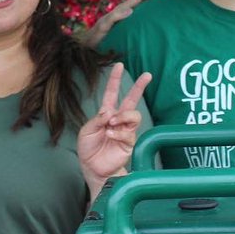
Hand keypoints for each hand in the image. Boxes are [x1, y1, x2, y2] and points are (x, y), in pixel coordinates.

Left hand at [78, 63, 151, 195]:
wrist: (93, 168)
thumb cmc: (88, 149)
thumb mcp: (87, 131)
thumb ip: (97, 119)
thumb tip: (109, 112)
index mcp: (106, 113)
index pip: (112, 93)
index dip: (115, 79)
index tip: (119, 65)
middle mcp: (118, 119)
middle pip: (132, 100)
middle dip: (140, 86)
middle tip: (147, 75)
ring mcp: (125, 130)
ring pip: (134, 115)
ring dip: (123, 116)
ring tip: (112, 123)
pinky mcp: (129, 142)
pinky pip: (129, 133)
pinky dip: (119, 132)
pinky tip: (111, 135)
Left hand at [80, 0, 166, 47]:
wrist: (88, 48)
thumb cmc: (95, 37)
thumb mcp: (103, 26)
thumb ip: (114, 17)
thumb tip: (131, 9)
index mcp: (123, 9)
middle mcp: (127, 13)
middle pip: (146, 2)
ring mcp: (128, 21)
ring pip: (146, 11)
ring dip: (158, 9)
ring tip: (172, 11)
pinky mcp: (129, 30)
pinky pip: (144, 22)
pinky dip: (153, 21)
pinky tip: (161, 28)